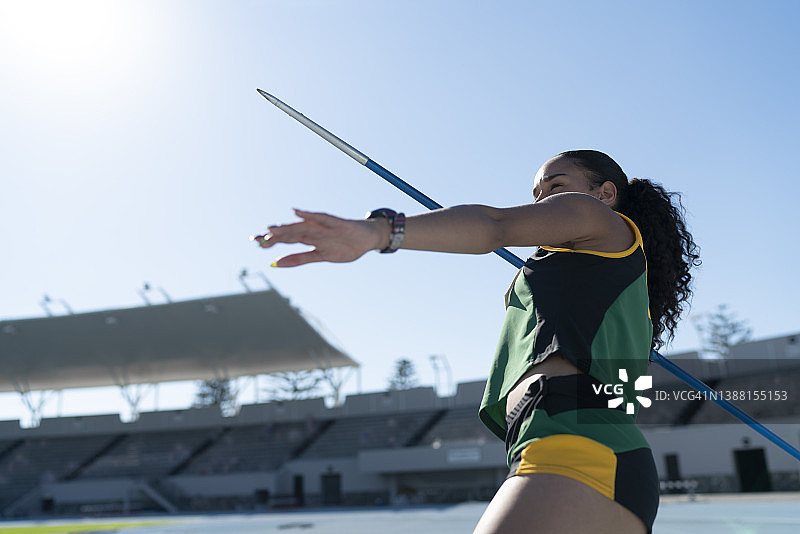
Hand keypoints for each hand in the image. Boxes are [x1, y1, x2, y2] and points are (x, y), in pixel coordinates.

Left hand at [251, 209, 387, 266]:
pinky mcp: (336, 224)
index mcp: (309, 239)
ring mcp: (324, 227)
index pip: (286, 239)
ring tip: (271, 229)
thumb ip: (299, 259)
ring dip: (287, 228)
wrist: (368, 238)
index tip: (255, 242)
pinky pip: (321, 218)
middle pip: (291, 233)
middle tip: (258, 238)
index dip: (271, 240)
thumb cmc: (344, 246)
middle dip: (274, 236)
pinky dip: (309, 215)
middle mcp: (313, 231)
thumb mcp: (320, 257)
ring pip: (302, 227)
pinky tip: (297, 212)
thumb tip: (276, 263)